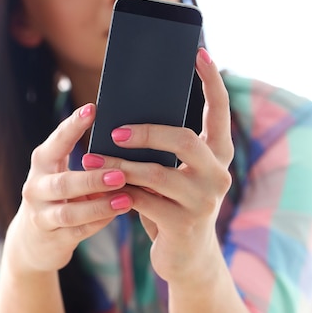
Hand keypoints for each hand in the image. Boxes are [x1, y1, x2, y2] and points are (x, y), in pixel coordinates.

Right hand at [6, 104, 132, 273]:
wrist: (33, 240)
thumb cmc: (59, 195)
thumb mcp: (62, 173)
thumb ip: (86, 160)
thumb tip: (127, 141)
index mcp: (42, 163)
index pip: (56, 142)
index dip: (73, 126)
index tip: (92, 109)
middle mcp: (36, 187)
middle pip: (64, 183)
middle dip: (93, 179)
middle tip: (121, 173)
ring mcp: (41, 215)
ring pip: (70, 212)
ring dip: (100, 206)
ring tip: (126, 199)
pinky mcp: (52, 238)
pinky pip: (78, 231)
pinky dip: (99, 222)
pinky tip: (118, 214)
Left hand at [82, 49, 232, 283]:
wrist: (187, 258)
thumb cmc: (175, 205)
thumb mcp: (175, 174)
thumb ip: (163, 152)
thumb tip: (123, 120)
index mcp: (219, 156)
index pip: (220, 112)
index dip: (211, 83)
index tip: (198, 54)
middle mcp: (219, 175)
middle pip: (184, 139)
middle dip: (146, 132)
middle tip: (114, 131)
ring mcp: (204, 200)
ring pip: (155, 172)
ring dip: (118, 166)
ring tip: (90, 160)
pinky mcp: (184, 223)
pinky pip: (142, 200)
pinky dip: (118, 192)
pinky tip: (101, 189)